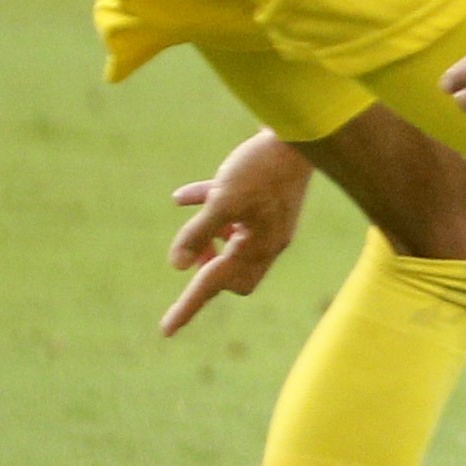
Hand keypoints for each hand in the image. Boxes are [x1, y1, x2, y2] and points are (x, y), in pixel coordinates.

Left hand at [161, 133, 311, 335]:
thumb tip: (178, 265)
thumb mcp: (222, 199)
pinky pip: (236, 219)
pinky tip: (185, 196)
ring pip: (234, 247)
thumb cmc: (261, 168)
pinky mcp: (270, 204)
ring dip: (211, 238)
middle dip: (209, 269)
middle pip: (234, 277)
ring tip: (199, 214)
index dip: (188, 306)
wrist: (299, 135)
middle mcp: (268, 242)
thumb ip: (198, 233)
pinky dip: (211, 212)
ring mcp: (271, 224)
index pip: (214, 284)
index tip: (165, 330)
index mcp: (258, 247)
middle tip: (195, 252)